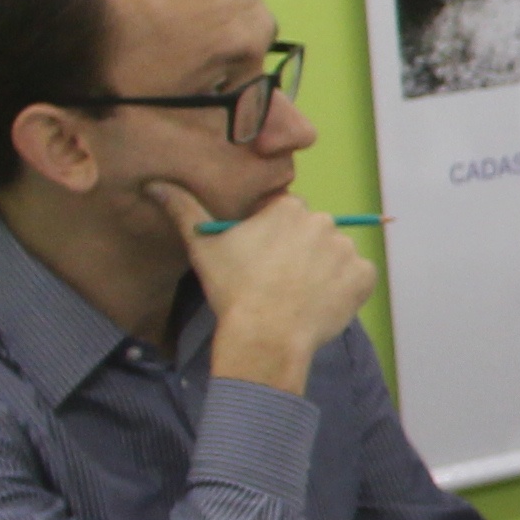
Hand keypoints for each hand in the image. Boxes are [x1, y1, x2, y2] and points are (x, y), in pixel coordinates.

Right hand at [161, 186, 374, 392]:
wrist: (266, 335)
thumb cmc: (233, 289)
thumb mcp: (203, 246)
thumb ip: (184, 209)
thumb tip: (156, 184)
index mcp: (288, 208)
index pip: (285, 215)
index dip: (272, 238)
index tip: (261, 260)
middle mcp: (324, 221)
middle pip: (312, 233)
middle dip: (299, 252)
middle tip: (278, 280)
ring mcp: (348, 249)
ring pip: (334, 255)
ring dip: (322, 270)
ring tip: (297, 295)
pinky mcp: (364, 277)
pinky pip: (356, 278)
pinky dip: (343, 290)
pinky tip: (319, 303)